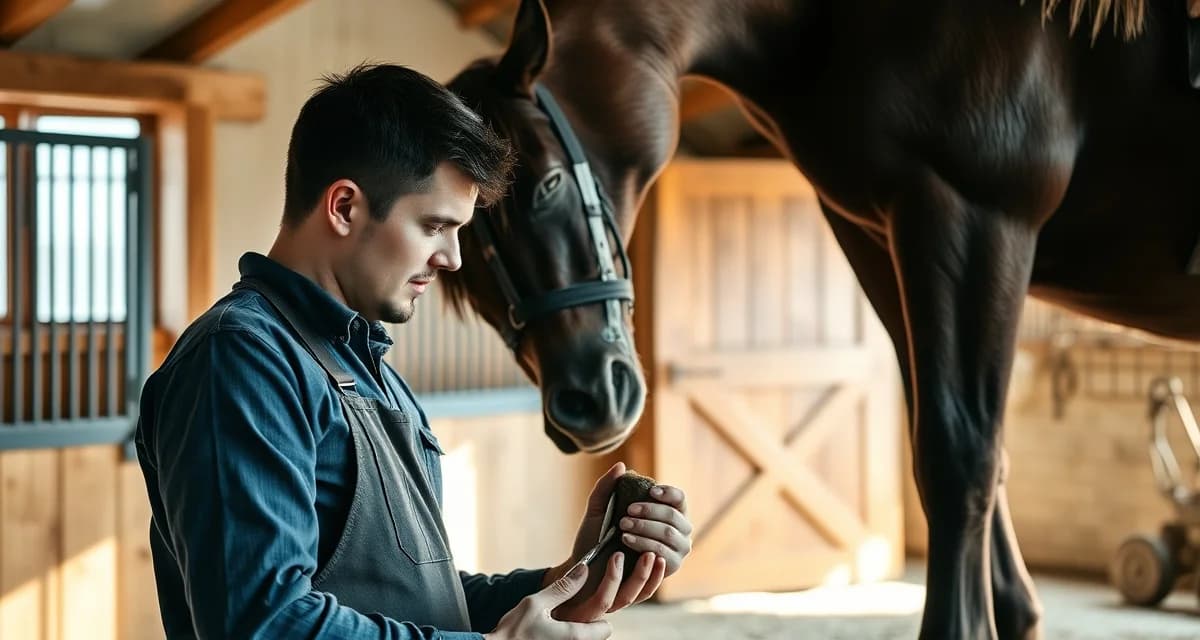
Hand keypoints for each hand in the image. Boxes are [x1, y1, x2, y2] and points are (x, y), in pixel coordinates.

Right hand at [486, 562, 611, 639]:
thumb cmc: (512, 632)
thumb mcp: (537, 603)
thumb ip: (564, 588)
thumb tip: (584, 570)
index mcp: (574, 636)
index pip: (606, 628)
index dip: (601, 613)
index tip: (592, 599)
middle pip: (598, 636)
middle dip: (592, 621)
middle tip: (577, 607)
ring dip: (580, 629)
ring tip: (563, 617)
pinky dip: (568, 635)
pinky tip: (554, 627)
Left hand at [549, 462, 693, 621]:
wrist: (583, 572)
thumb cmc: (594, 540)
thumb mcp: (597, 510)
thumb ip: (606, 487)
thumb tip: (621, 466)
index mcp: (665, 517)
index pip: (680, 500)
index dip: (669, 493)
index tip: (650, 491)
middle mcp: (675, 536)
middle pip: (676, 518)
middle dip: (652, 514)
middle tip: (626, 517)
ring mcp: (672, 557)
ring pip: (671, 539)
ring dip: (648, 531)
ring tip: (623, 532)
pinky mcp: (661, 576)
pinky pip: (664, 562)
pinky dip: (648, 551)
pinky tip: (629, 545)